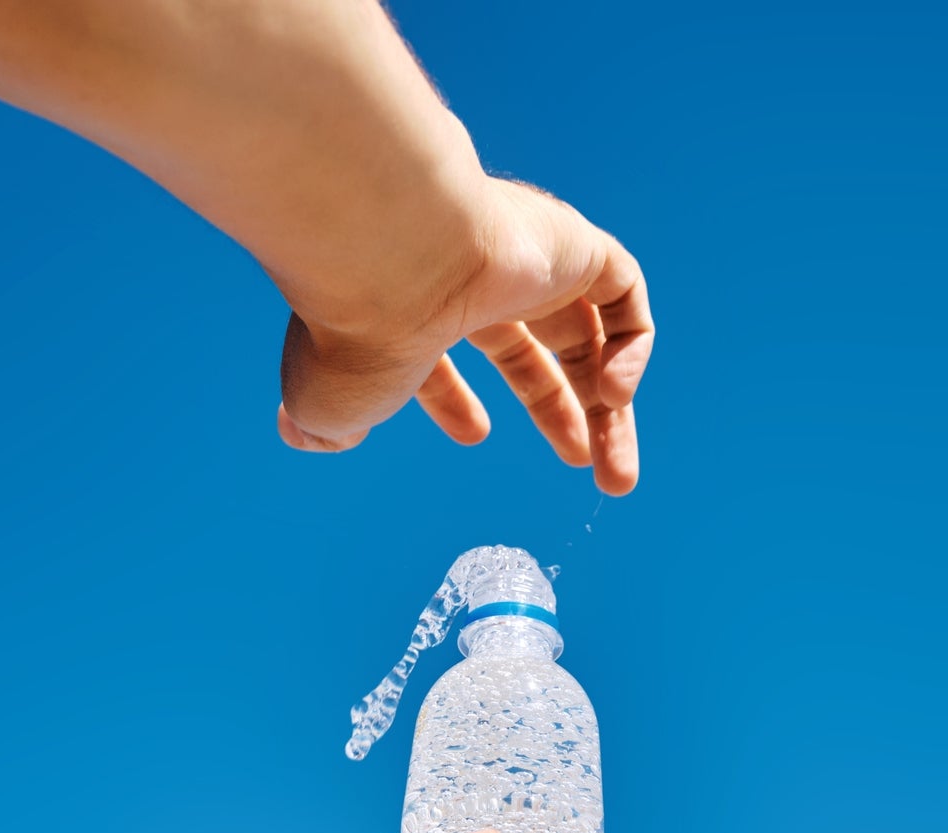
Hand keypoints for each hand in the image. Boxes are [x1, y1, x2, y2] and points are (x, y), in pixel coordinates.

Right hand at [275, 178, 655, 494]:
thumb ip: (328, 427)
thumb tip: (315, 439)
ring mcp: (528, 257)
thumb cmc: (352, 332)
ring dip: (611, 407)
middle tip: (583, 465)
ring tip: (615, 475)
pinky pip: (625, 293)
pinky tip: (610, 397)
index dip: (458, 399)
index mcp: (416, 306)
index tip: (475, 437)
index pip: (447, 346)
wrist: (385, 251)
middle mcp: (474, 277)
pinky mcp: (574, 242)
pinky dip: (632, 350)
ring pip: (590, 333)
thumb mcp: (328, 403)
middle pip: (536, 349)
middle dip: (561, 413)